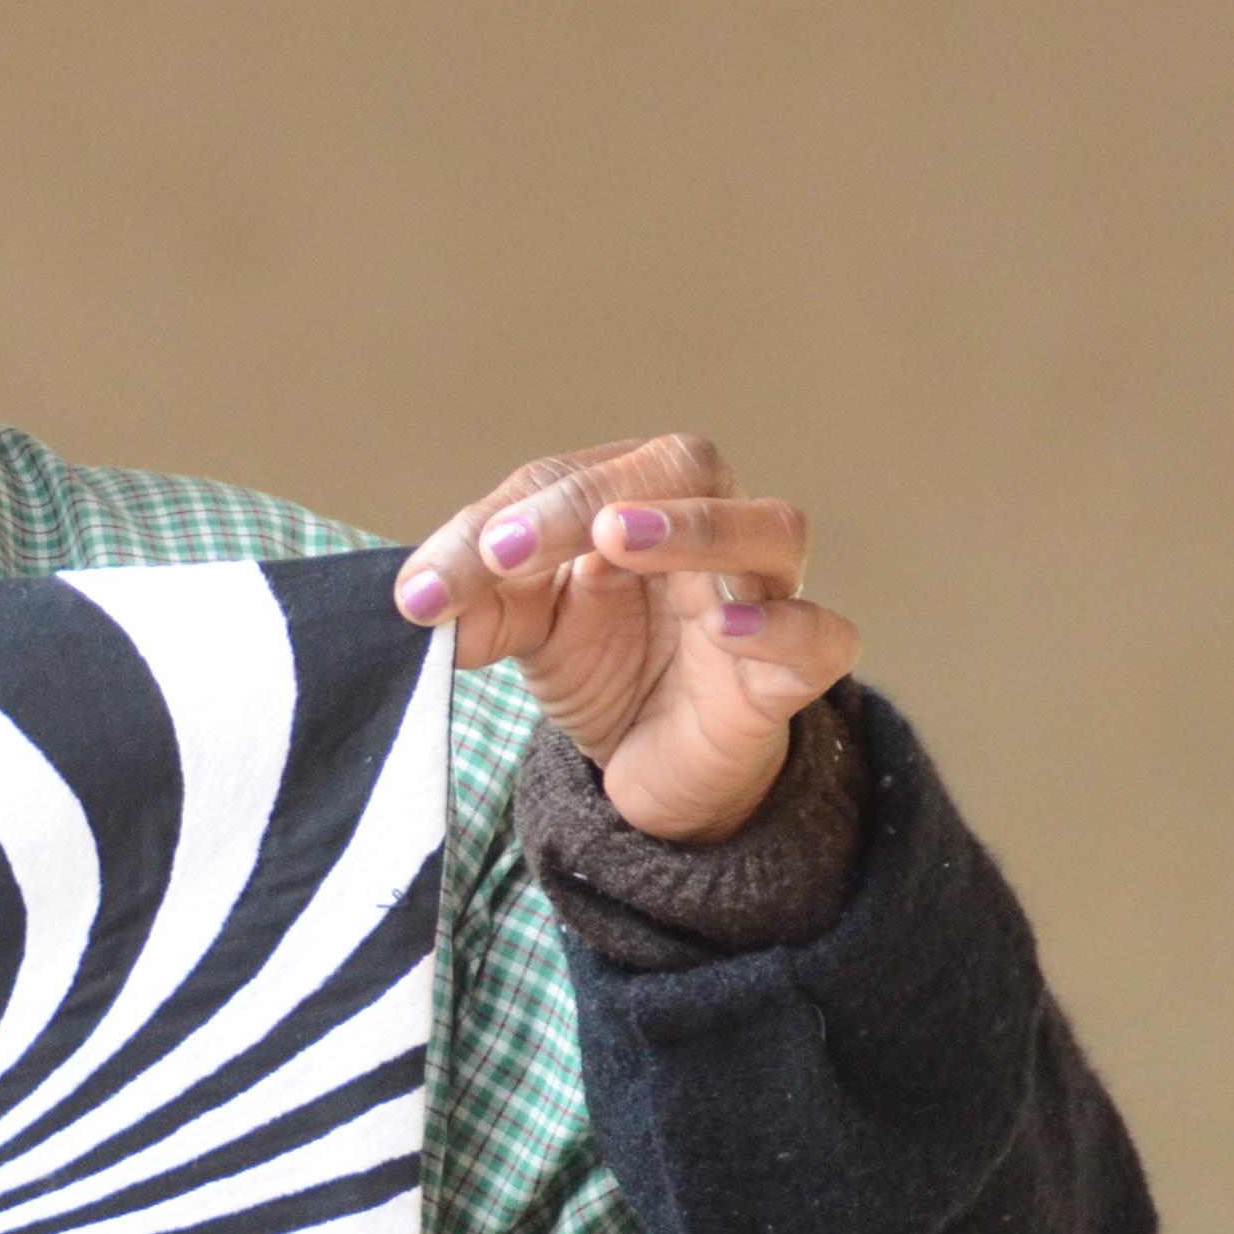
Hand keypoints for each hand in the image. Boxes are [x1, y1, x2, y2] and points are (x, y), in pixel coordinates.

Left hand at [391, 433, 856, 843]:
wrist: (655, 765)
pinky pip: (819, 634)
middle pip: (682, 468)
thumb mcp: (524, 631)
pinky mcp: (794, 672)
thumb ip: (476, 605)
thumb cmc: (604, 666)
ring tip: (614, 539)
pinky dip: (781, 623)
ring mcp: (763, 594)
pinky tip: (727, 627)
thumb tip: (414, 603)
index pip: (573, 480)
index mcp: (640, 500)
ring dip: (693, 527)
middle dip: (586, 497)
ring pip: (769, 527)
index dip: (499, 523)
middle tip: (508, 549)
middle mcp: (712, 529)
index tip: (427, 589)